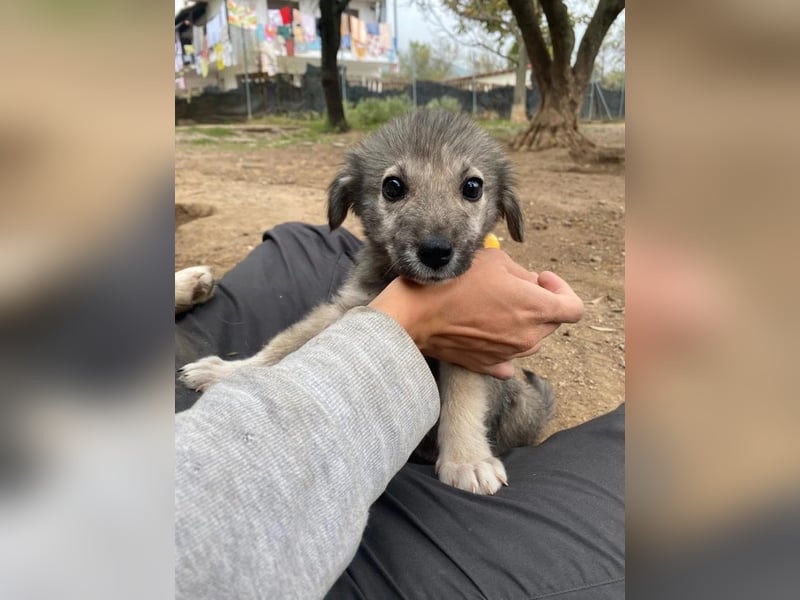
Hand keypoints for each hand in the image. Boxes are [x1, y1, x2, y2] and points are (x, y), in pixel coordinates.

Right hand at [369, 249, 583, 378]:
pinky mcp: (488, 366)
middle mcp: (528, 336)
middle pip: (552, 323)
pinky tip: (487, 332)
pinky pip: (508, 360)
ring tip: (494, 307)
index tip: (541, 279)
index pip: (574, 308)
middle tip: (512, 288)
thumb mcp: (493, 260)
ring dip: (521, 324)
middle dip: (539, 303)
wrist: (415, 316)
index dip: (562, 289)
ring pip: (530, 341)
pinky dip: (503, 347)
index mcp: (535, 308)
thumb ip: (521, 272)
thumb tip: (529, 282)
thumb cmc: (453, 282)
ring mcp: (509, 355)